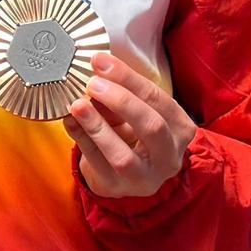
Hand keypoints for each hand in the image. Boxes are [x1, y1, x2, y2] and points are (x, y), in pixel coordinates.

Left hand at [64, 52, 196, 198]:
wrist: (124, 173)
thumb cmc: (133, 132)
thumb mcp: (135, 110)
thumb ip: (121, 91)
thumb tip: (97, 68)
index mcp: (180, 128)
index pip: (158, 99)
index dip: (128, 78)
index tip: (100, 62)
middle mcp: (168, 156)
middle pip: (152, 126)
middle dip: (121, 101)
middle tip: (93, 84)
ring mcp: (144, 177)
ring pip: (124, 156)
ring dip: (98, 127)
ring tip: (77, 105)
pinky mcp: (117, 188)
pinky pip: (97, 163)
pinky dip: (81, 139)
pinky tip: (69, 121)